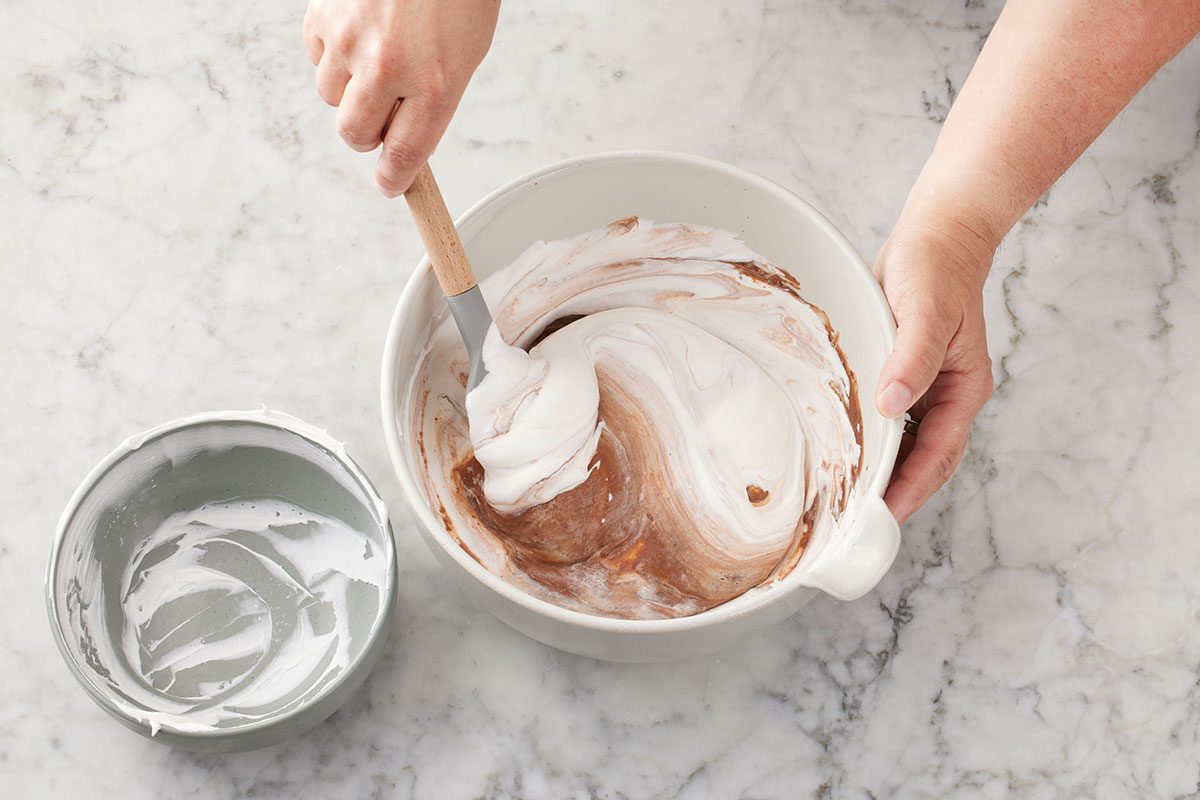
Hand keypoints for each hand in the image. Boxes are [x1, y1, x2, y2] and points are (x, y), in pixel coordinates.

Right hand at [303, 0, 499, 196]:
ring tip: (376, 56)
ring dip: (350, 88)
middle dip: (369, 133)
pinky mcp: (323, 14)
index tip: (390, 184)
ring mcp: (350, 40)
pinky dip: (332, 53)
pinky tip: (357, 31)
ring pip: (332, 97)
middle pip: (356, 135)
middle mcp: (389, 67)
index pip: (405, 155)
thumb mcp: (466, 53)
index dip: (395, 178)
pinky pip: (315, 57)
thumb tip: (403, 141)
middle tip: (384, 115)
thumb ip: (434, 100)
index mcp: (436, 83)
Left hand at [873, 215, 994, 522]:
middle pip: (925, 461)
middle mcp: (947, 397)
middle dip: (897, 492)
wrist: (935, 237)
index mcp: (963, 390)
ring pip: (906, 446)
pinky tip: (845, 451)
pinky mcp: (903, 378)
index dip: (912, 488)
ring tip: (845, 499)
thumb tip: (894, 405)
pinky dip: (872, 440)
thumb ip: (910, 358)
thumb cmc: (935, 269)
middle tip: (856, 522)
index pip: (939, 454)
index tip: (883, 515)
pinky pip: (890, 422)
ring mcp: (926, 391)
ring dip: (883, 471)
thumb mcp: (924, 312)